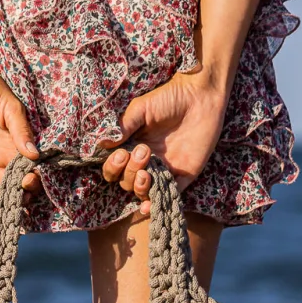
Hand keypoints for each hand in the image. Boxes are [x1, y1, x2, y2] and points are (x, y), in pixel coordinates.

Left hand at [0, 63, 39, 203]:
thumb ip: (21, 131)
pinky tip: (2, 210)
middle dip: (27, 189)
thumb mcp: (10, 108)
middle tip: (27, 191)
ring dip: (13, 197)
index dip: (37, 174)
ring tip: (19, 209)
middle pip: (21, 177)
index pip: (33, 163)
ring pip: (5, 184)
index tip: (36, 179)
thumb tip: (35, 155)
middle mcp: (7, 152)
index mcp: (20, 139)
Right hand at [100, 67, 229, 207]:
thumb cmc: (169, 98)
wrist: (200, 96)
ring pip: (143, 191)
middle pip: (126, 181)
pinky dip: (156, 204)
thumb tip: (101, 144)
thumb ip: (123, 127)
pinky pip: (168, 195)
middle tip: (144, 151)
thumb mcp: (140, 109)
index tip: (120, 154)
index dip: (113, 167)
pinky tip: (147, 206)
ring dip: (139, 188)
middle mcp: (145, 162)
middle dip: (129, 171)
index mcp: (132, 147)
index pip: (114, 168)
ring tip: (145, 174)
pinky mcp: (183, 175)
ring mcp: (164, 170)